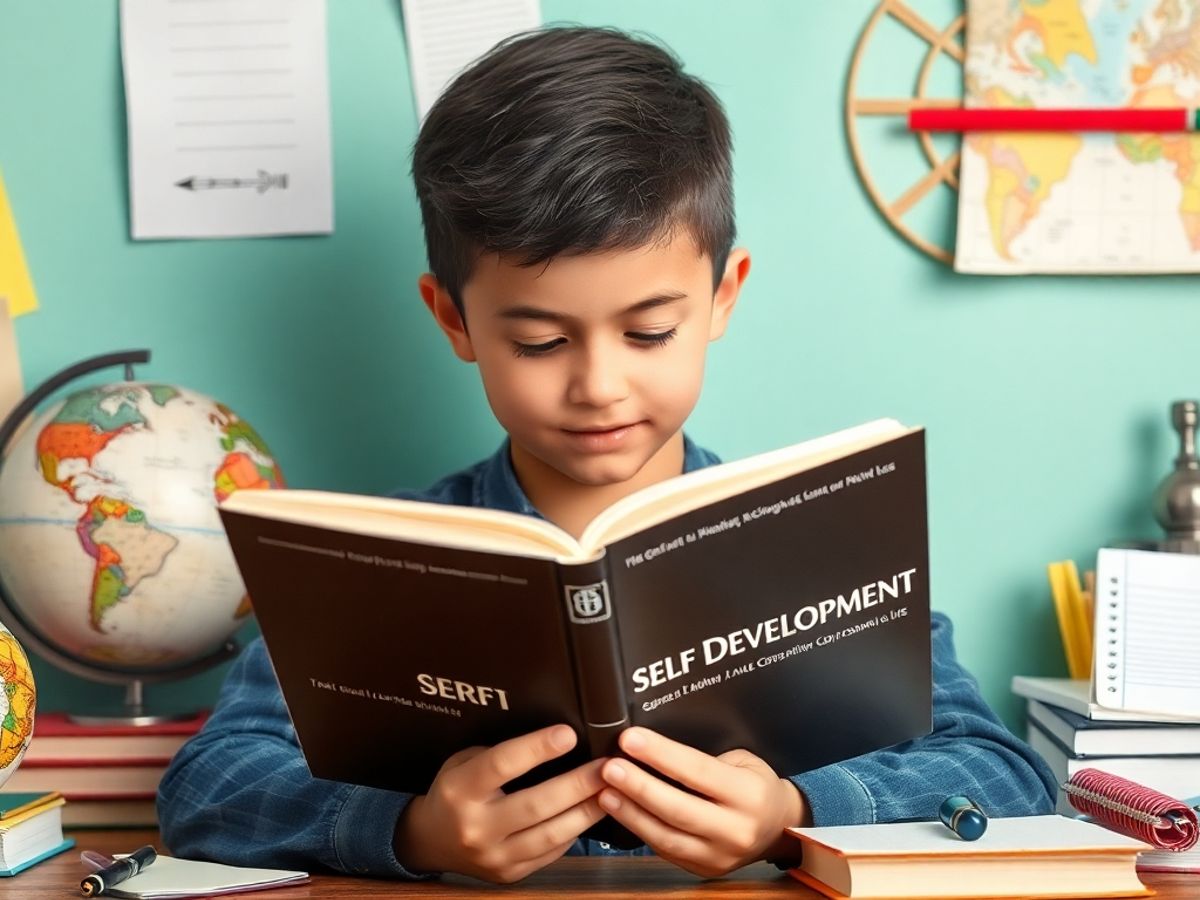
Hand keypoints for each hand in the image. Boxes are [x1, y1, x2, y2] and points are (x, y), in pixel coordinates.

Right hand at [393, 724, 606, 882]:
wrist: (431, 841)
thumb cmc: (455, 791)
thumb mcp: (463, 761)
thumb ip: (500, 754)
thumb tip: (553, 740)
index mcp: (461, 790)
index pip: (502, 765)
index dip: (537, 748)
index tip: (569, 734)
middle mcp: (476, 827)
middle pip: (535, 804)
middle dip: (578, 784)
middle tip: (608, 766)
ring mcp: (494, 856)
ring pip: (550, 835)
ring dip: (587, 811)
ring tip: (613, 790)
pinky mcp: (510, 874)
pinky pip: (551, 853)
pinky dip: (575, 831)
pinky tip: (592, 813)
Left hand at [598, 727, 809, 877]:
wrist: (779, 828)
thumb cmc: (756, 784)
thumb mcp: (743, 760)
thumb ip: (705, 758)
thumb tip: (655, 746)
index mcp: (748, 794)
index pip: (697, 771)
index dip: (660, 755)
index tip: (630, 739)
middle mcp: (735, 829)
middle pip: (678, 808)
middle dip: (639, 786)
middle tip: (609, 767)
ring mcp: (719, 855)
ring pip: (666, 836)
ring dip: (631, 813)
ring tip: (605, 792)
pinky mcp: (703, 868)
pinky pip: (666, 850)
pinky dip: (640, 830)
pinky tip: (622, 811)